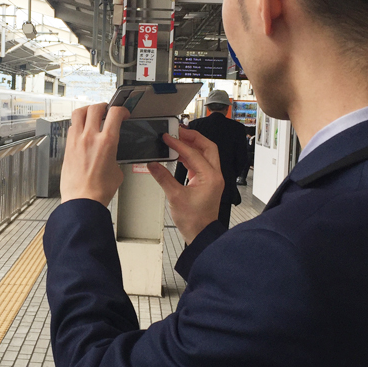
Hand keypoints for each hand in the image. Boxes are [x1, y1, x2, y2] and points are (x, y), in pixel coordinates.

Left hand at [60, 103, 129, 205]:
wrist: (82, 201)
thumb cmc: (99, 191)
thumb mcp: (117, 170)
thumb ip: (115, 156)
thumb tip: (112, 154)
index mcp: (107, 142)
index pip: (115, 113)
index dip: (122, 110)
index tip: (123, 114)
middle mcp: (90, 138)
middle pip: (95, 108)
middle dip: (104, 106)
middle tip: (107, 111)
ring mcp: (76, 141)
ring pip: (78, 113)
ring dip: (87, 110)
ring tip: (92, 114)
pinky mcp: (68, 147)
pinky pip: (72, 127)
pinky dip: (78, 124)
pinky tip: (82, 130)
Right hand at [148, 127, 223, 243]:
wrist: (201, 234)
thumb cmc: (194, 220)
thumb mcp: (175, 197)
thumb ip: (163, 178)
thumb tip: (153, 164)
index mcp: (210, 177)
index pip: (194, 153)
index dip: (179, 144)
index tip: (167, 137)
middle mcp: (214, 175)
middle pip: (207, 147)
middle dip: (193, 137)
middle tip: (177, 132)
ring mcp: (211, 178)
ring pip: (205, 154)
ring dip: (191, 146)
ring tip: (176, 141)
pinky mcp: (206, 182)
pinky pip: (200, 163)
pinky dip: (190, 156)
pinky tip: (178, 155)